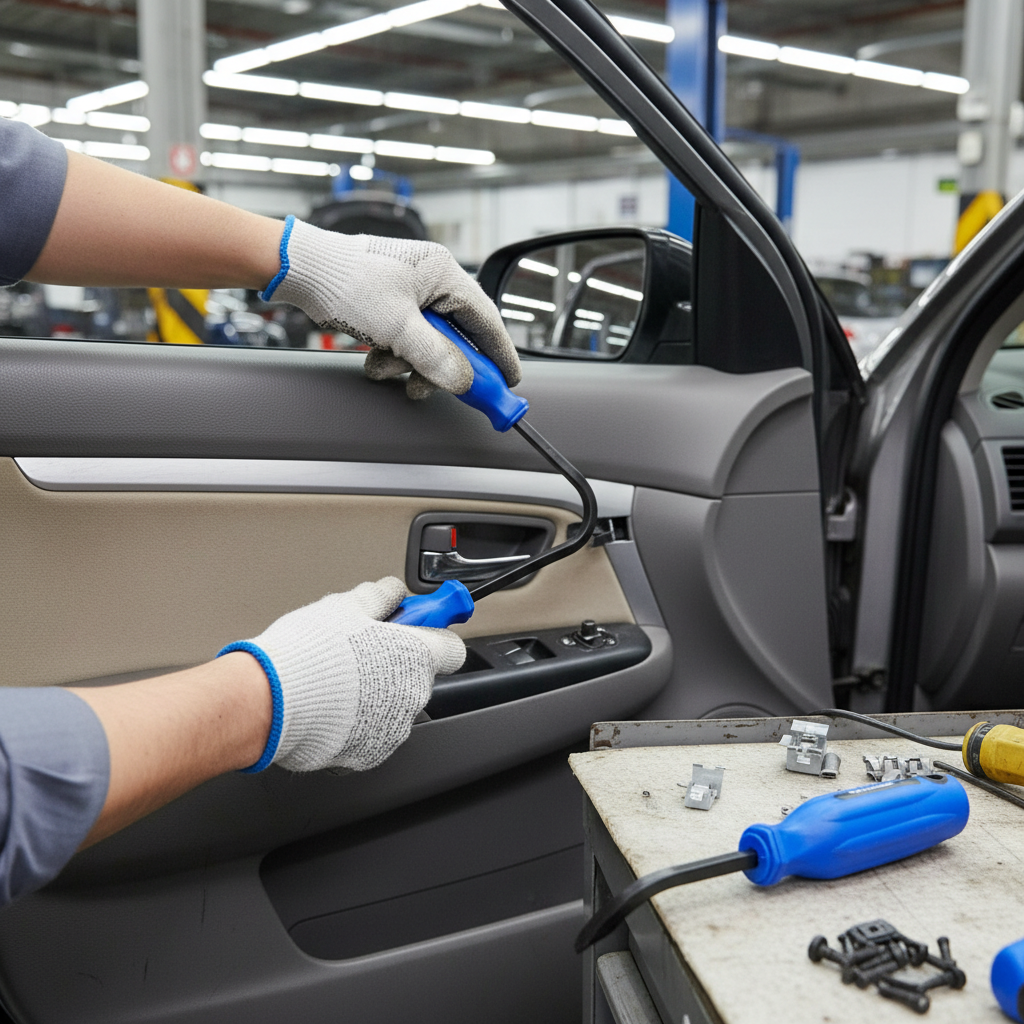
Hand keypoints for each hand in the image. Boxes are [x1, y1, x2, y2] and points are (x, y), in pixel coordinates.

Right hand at [219, 577, 464, 772]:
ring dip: (376, 692)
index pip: (452, 648)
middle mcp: (412, 696)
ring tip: (336, 679)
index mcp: (416, 656)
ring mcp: (392, 729)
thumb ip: (381, 596)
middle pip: (418, 675)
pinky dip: (357, 720)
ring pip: (394, 704)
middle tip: (360, 650)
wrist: (269, 702)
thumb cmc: (309, 653)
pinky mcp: (369, 754)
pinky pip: (372, 731)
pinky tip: (329, 705)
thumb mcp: (347, 605)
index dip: (434, 634)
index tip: (419, 627)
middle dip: (395, 662)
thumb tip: (393, 592)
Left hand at [264, 217, 521, 398]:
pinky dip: (394, 354)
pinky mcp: (389, 301)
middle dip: (440, 365)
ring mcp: (409, 290)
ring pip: (427, 341)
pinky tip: (376, 358)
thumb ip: (436, 358)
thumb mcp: (397, 329)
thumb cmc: (345, 282)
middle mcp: (431, 278)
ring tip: (388, 368)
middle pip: (455, 335)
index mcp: (444, 273)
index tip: (508, 382)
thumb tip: (464, 381)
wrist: (299, 269)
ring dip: (411, 363)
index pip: (486, 320)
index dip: (500, 355)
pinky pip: (405, 337)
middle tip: (436, 386)